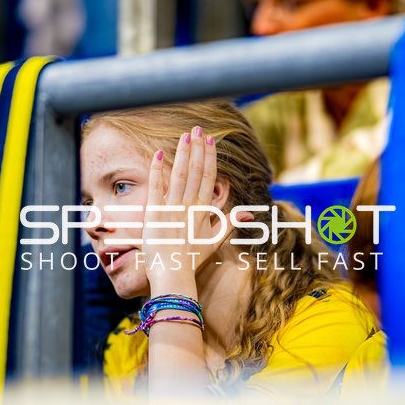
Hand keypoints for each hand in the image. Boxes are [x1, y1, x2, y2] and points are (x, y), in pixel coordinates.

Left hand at [143, 126, 230, 293]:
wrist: (173, 275)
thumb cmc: (193, 259)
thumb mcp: (216, 240)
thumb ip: (231, 222)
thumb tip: (250, 212)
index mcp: (203, 210)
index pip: (208, 178)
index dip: (209, 158)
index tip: (211, 141)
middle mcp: (189, 206)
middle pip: (195, 171)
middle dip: (197, 149)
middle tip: (198, 129)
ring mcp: (171, 209)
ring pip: (179, 175)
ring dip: (182, 153)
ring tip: (185, 135)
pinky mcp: (154, 214)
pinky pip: (156, 188)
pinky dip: (157, 171)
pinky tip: (158, 154)